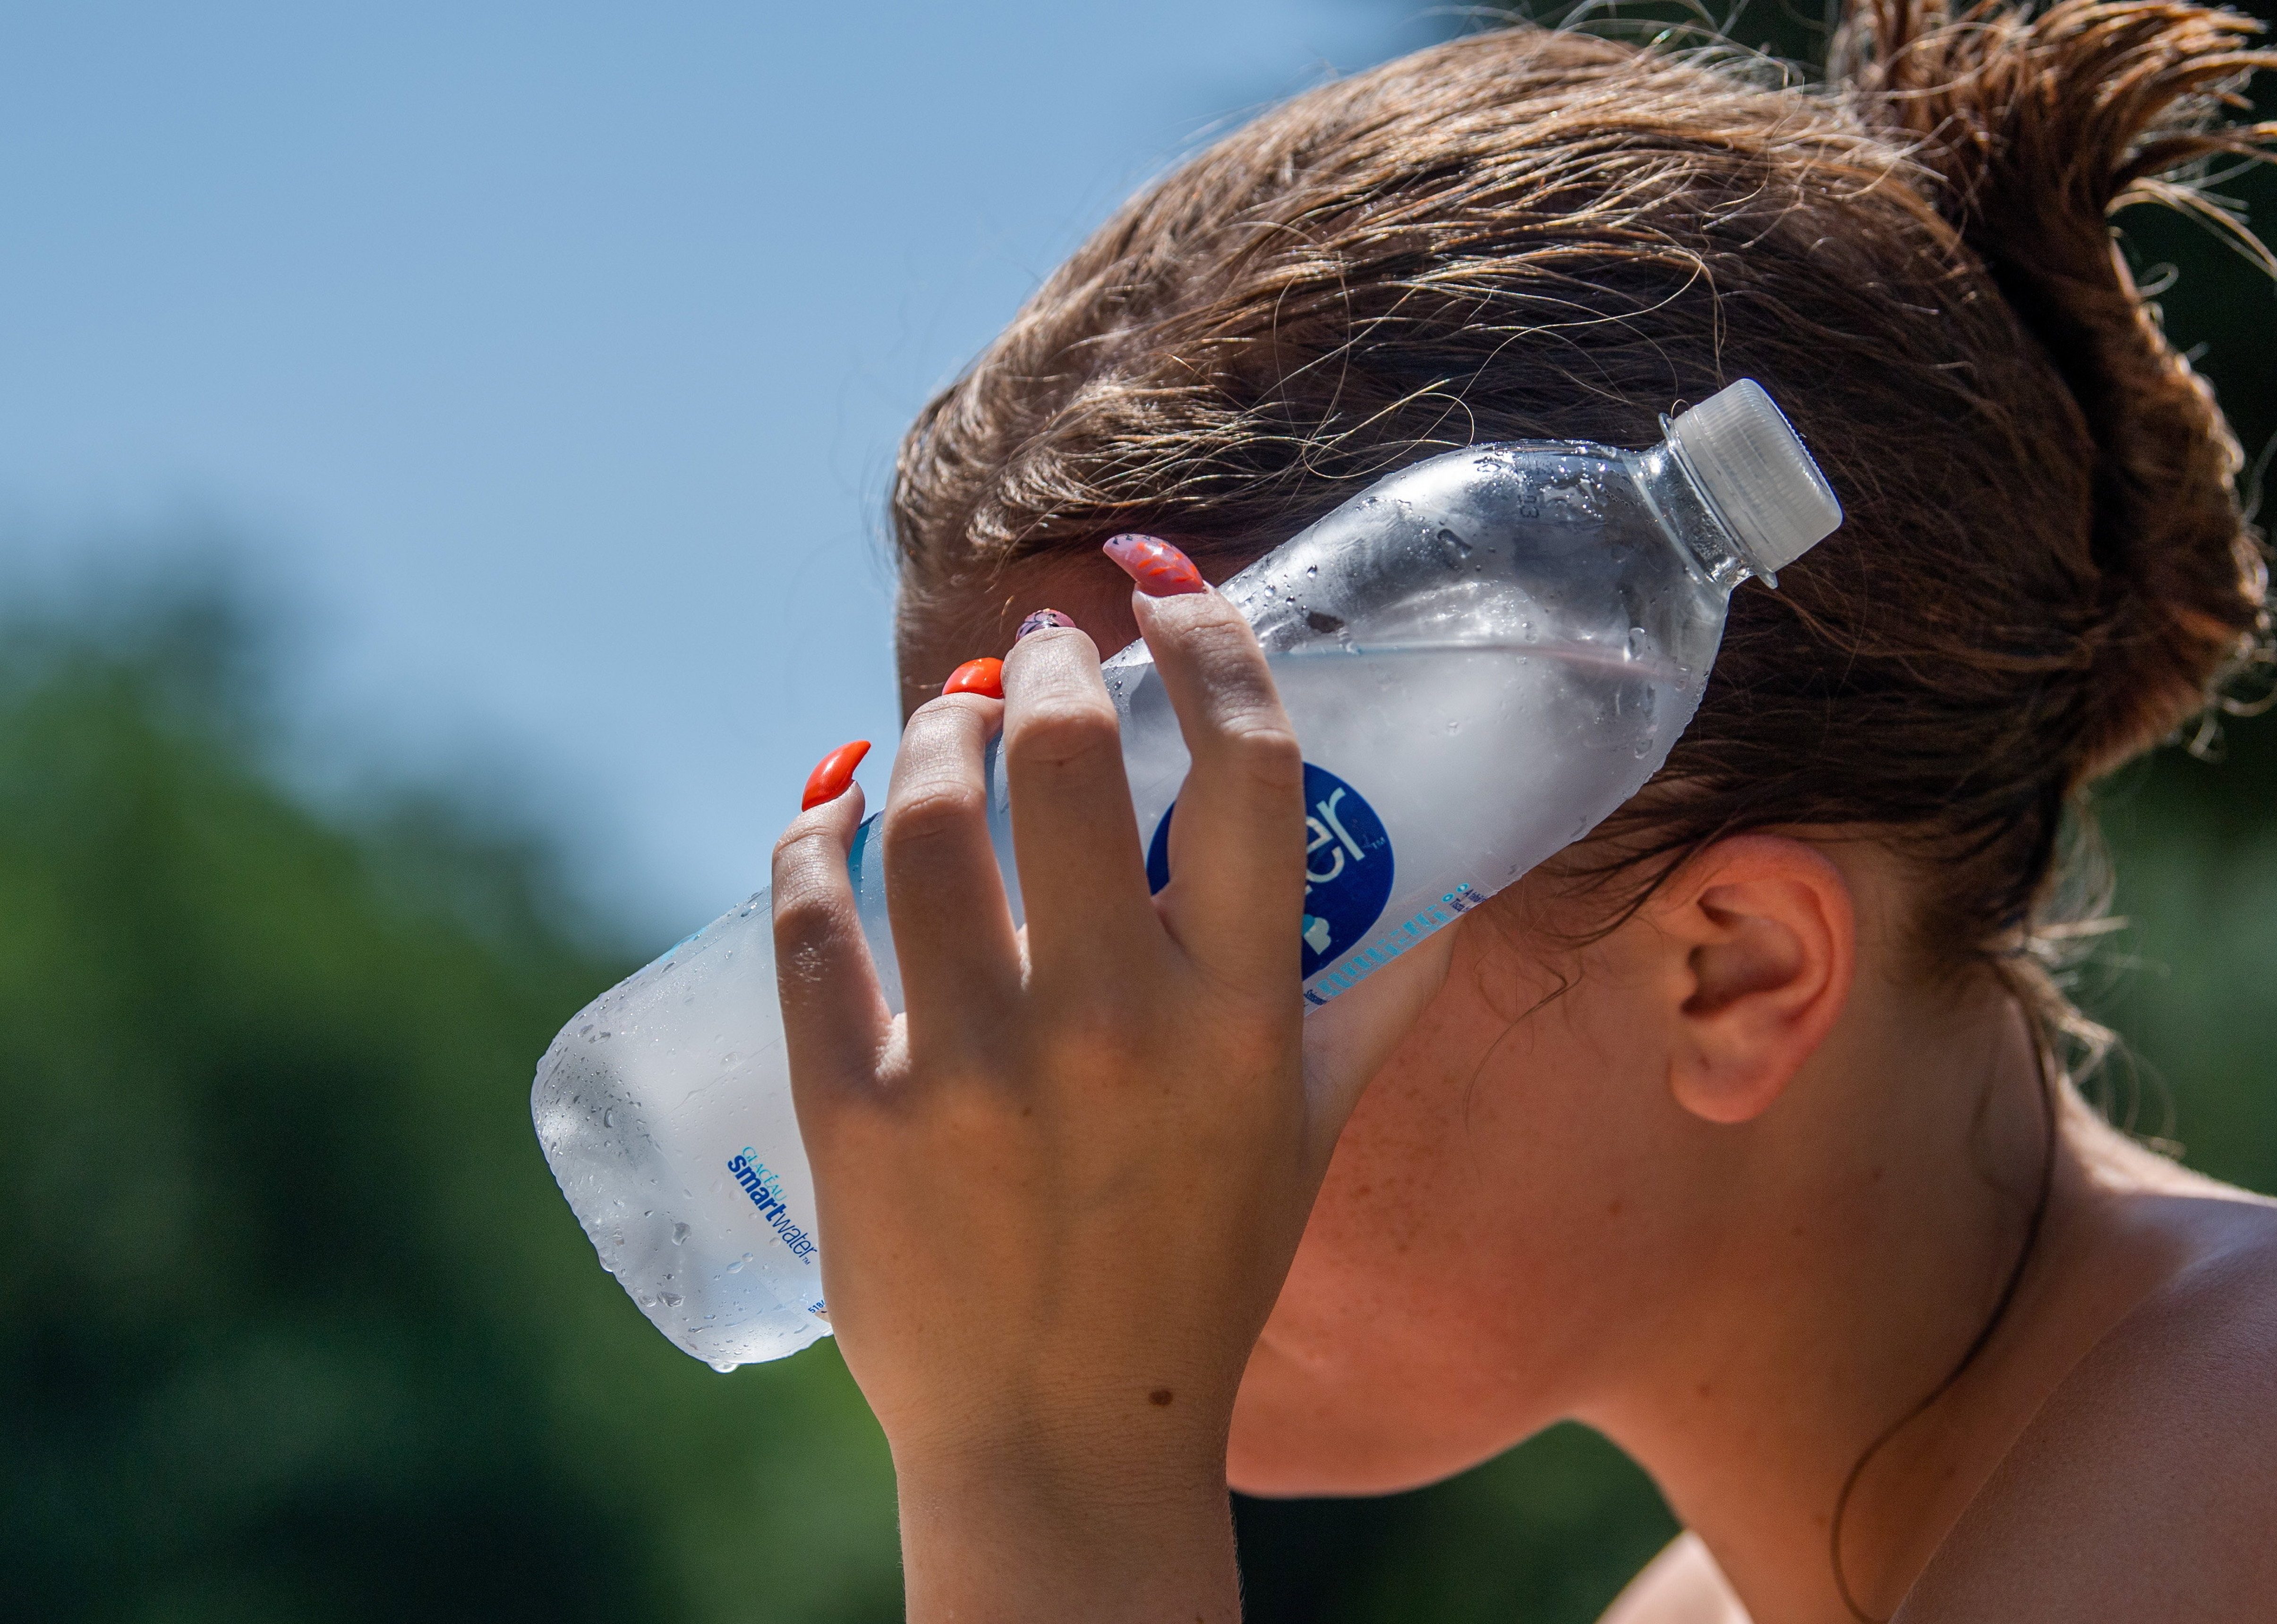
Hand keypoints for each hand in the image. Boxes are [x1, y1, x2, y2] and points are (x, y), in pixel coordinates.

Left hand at [768, 551, 1436, 1620]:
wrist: (1069, 1442)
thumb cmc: (1206, 1271)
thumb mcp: (1313, 1128)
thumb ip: (1371, 994)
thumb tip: (1435, 868)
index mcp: (1245, 1020)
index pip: (1250, 767)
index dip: (1209, 637)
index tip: (1166, 581)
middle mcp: (1117, 1029)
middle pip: (1071, 758)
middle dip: (1048, 664)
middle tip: (1040, 648)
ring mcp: (976, 1071)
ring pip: (926, 821)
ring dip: (927, 737)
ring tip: (943, 723)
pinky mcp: (856, 1115)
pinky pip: (808, 924)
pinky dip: (810, 838)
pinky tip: (828, 808)